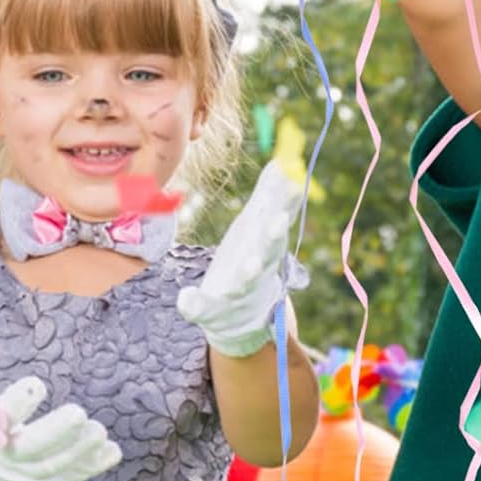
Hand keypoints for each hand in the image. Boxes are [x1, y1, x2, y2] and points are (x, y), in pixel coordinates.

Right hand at [0, 338, 121, 480]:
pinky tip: (111, 451)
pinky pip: (71, 478)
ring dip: (81, 450)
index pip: (4, 416)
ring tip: (98, 431)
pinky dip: (93, 467)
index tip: (37, 385)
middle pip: (34, 447)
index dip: (20, 400)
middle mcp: (7, 458)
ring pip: (57, 466)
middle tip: (78, 414)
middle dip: (56, 432)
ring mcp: (27, 477)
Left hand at [177, 161, 309, 358]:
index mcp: (266, 244)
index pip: (278, 221)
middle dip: (274, 236)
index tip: (295, 186)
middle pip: (270, 250)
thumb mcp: (256, 228)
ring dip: (249, 273)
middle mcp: (259, 266)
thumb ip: (267, 198)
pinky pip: (204, 307)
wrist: (242, 317)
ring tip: (251, 265)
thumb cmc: (250, 260)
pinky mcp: (216, 309)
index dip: (287, 205)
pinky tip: (185, 299)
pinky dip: (195, 305)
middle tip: (280, 220)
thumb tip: (280, 163)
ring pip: (246, 281)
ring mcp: (239, 291)